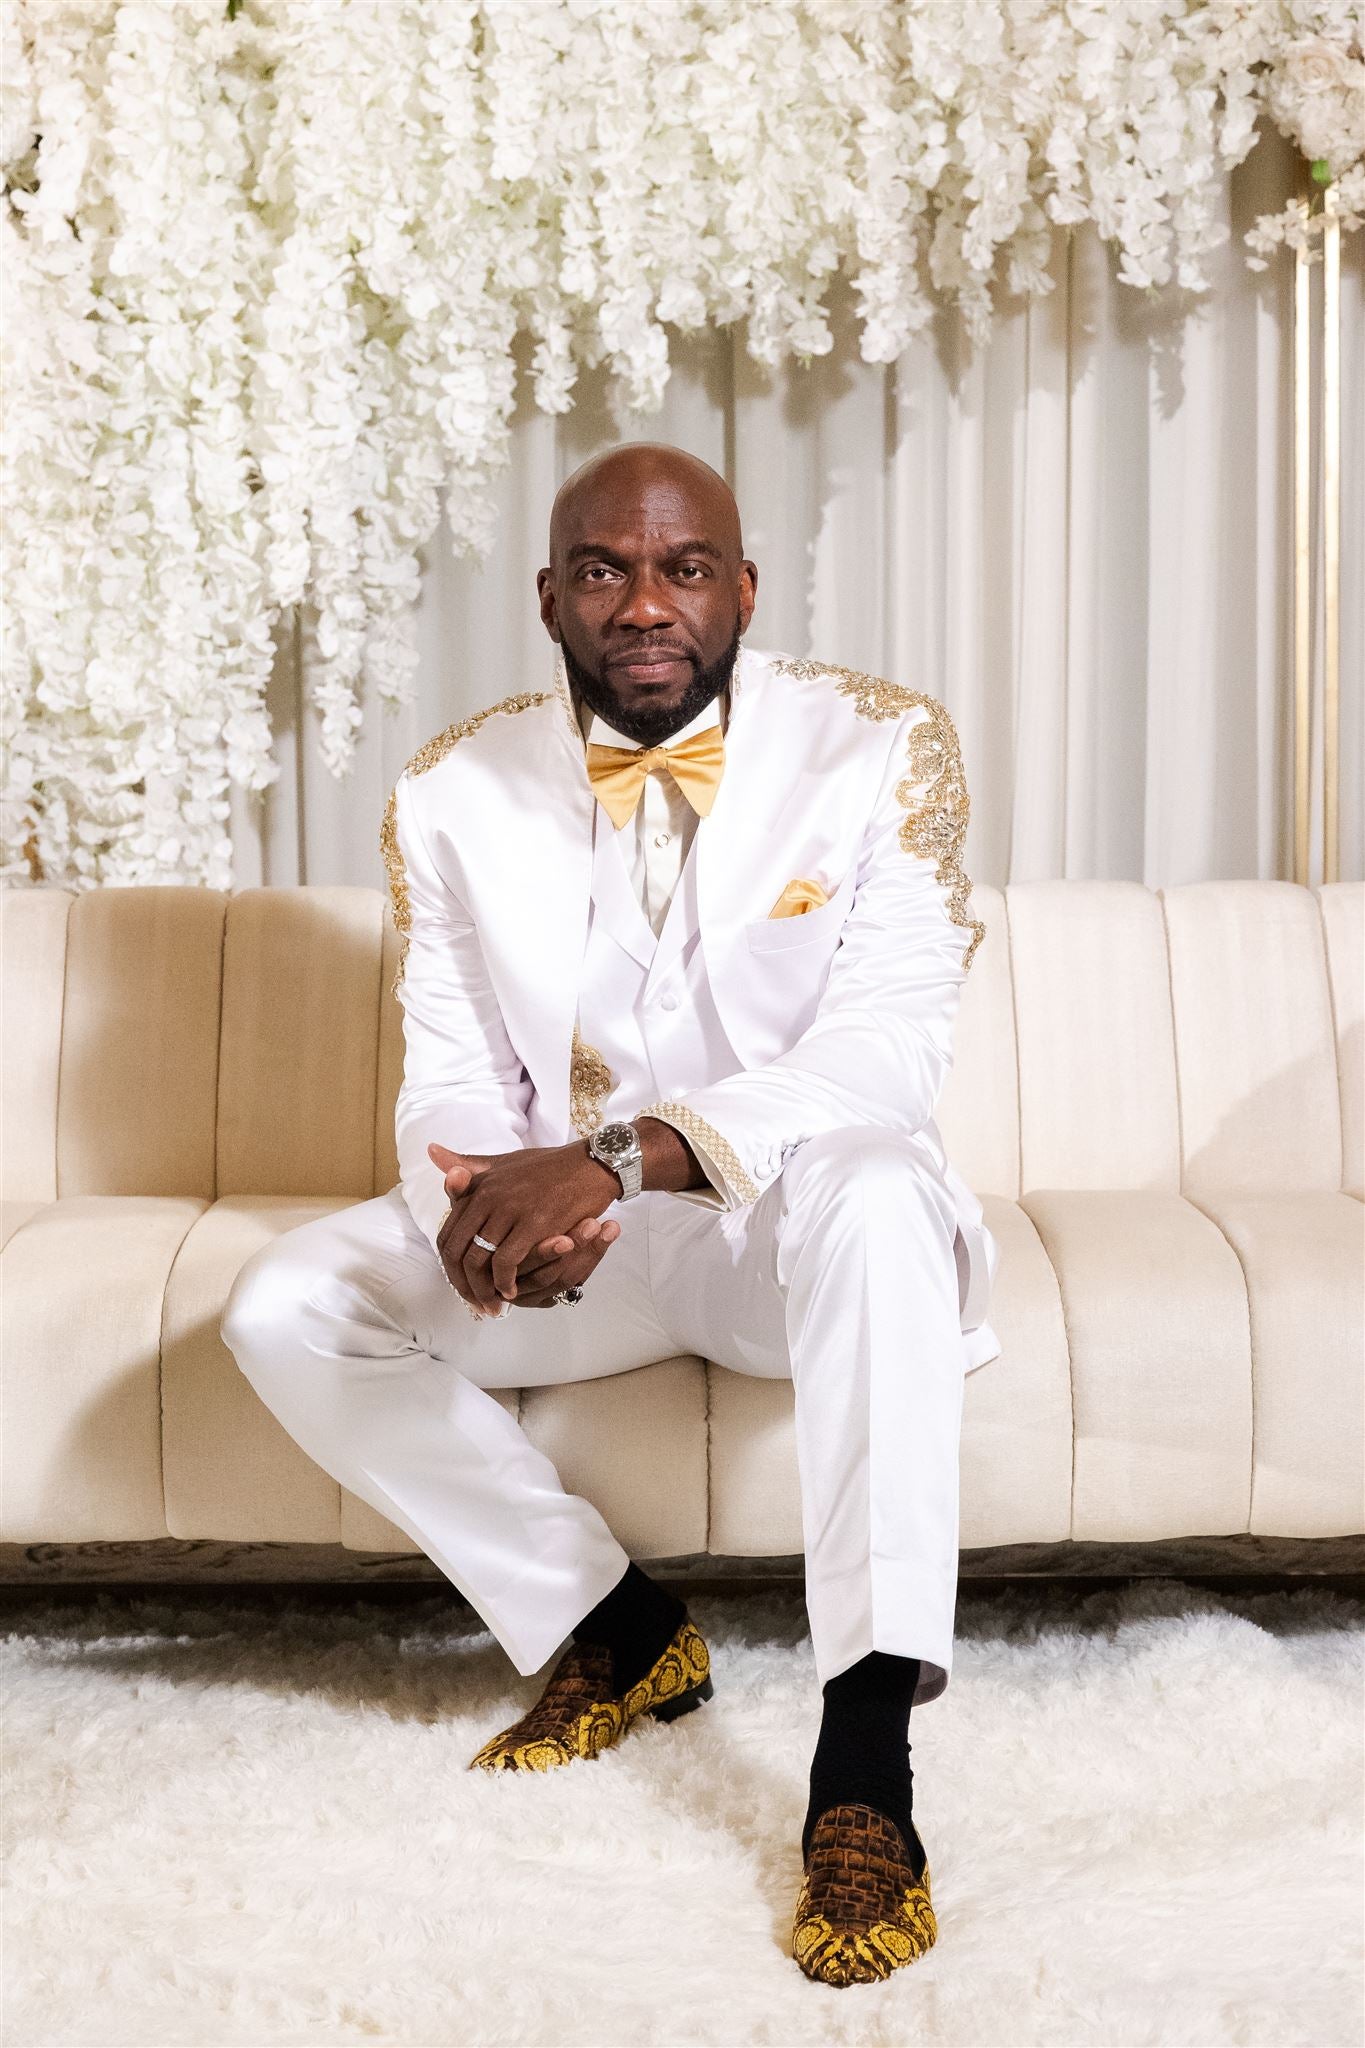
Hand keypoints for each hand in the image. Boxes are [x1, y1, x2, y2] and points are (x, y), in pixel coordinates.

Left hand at [428, 1139, 621, 1310]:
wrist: (590, 1166)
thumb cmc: (547, 1168)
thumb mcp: (503, 1164)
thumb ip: (469, 1166)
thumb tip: (430, 1150)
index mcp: (478, 1186)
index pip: (448, 1235)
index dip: (450, 1266)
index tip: (461, 1284)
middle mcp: (488, 1197)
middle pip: (457, 1252)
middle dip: (462, 1284)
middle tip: (474, 1303)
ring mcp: (510, 1210)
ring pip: (478, 1260)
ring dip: (482, 1289)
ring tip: (492, 1304)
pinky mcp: (534, 1223)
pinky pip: (506, 1262)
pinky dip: (505, 1282)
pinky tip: (511, 1291)